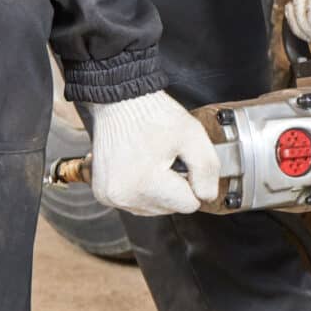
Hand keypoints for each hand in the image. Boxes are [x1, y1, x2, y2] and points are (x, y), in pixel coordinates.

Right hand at [84, 92, 220, 215]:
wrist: (120, 102)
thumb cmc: (152, 114)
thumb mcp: (192, 135)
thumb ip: (207, 169)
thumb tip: (207, 195)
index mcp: (144, 184)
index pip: (189, 204)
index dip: (192, 181)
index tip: (182, 161)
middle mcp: (123, 195)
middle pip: (170, 208)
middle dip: (174, 186)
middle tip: (166, 157)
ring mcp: (110, 196)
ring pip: (153, 208)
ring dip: (159, 190)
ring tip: (151, 161)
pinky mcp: (103, 194)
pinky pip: (135, 203)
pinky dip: (142, 190)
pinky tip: (140, 168)